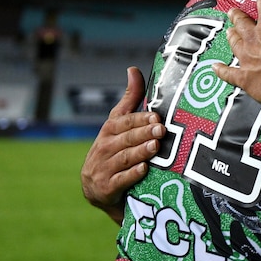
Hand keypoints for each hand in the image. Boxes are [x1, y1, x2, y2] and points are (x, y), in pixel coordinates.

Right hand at [81, 67, 164, 224]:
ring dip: (140, 152)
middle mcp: (103, 148)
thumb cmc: (114, 151)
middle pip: (125, 139)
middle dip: (143, 134)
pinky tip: (144, 170)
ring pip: (124, 159)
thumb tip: (133, 69)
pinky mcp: (105, 188)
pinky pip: (119, 181)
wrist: (99, 191)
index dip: (139, 120)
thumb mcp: (119, 125)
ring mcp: (102, 169)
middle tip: (161, 130)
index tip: (156, 117)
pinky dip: (131, 175)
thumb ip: (129, 99)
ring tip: (155, 147)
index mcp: (108, 132)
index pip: (123, 123)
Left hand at [213, 0, 260, 107]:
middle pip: (242, 22)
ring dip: (233, 37)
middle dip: (238, 15)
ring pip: (235, 43)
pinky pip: (229, 74)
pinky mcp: (247, 78)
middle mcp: (254, 35)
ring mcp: (248, 57)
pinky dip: (222, 71)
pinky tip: (216, 67)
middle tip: (234, 12)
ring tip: (230, 32)